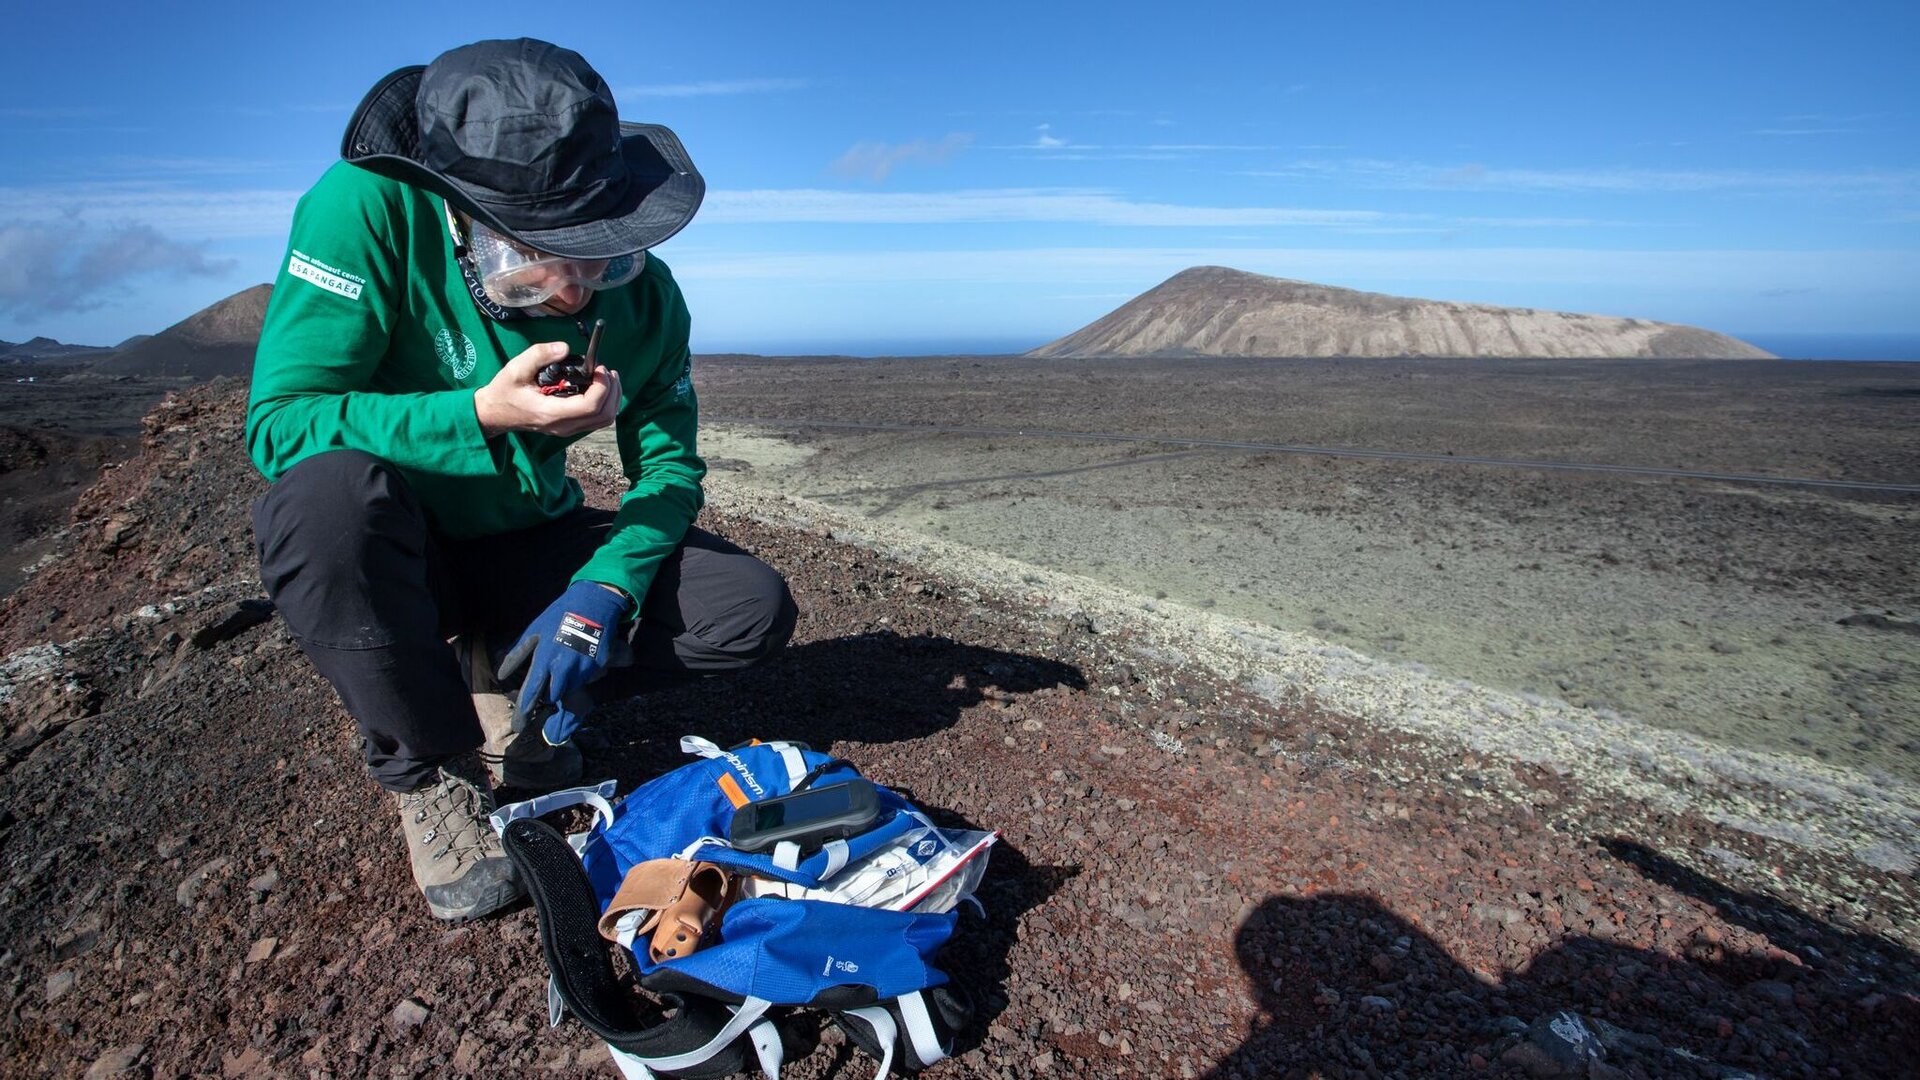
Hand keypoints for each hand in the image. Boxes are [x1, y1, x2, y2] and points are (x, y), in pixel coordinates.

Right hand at [473, 340, 621, 438]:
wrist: (495, 413)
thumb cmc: (505, 391)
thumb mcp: (516, 368)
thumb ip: (540, 355)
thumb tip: (565, 348)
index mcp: (552, 413)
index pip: (591, 406)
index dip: (602, 386)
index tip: (599, 367)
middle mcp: (563, 425)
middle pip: (604, 415)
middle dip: (612, 391)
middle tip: (607, 371)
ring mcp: (567, 429)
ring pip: (603, 420)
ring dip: (612, 398)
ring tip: (607, 377)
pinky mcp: (569, 427)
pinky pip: (596, 420)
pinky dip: (605, 403)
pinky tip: (599, 386)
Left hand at [498, 581, 631, 745]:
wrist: (593, 602)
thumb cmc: (559, 615)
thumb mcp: (535, 630)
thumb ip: (517, 653)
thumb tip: (501, 672)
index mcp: (545, 659)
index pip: (532, 692)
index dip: (524, 711)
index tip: (518, 726)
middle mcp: (564, 668)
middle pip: (552, 695)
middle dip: (548, 691)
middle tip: (549, 676)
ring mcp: (583, 668)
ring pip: (569, 687)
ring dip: (564, 681)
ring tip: (565, 660)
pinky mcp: (598, 666)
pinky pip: (585, 678)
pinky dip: (579, 672)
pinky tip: (578, 655)